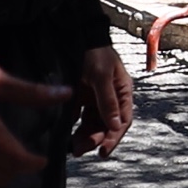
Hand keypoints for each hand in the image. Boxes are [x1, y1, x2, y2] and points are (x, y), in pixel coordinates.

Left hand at [70, 41, 133, 160]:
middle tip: (80, 149)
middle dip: (95, 139)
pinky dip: (73, 126)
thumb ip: (108, 101)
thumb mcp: (102, 75)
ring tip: (73, 147)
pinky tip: (65, 133)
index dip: (114, 138)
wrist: (75, 35)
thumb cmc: (94, 52)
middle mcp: (111, 98)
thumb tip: (115, 126)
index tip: (103, 151)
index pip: (122, 121)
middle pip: (106, 126)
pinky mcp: (80, 98)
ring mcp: (95, 98)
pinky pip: (78, 117)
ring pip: (92, 124)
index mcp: (123, 92)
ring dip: (84, 136)